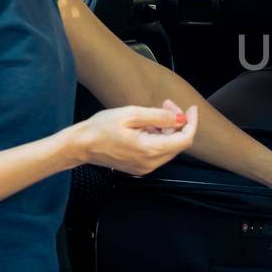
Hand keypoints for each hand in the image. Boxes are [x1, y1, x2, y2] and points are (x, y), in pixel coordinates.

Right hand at [69, 100, 195, 174]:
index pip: (185, 139)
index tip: (191, 108)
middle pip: (177, 143)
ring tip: (152, 114)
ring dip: (166, 128)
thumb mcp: (130, 114)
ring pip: (168, 147)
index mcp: (150, 150)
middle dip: (177, 122)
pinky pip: (157, 151)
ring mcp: (145, 168)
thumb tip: (180, 118)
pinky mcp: (139, 167)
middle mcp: (151, 163)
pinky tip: (145, 126)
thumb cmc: (100, 128)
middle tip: (166, 104)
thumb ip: (158, 116)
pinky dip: (158, 137)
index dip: (191, 123)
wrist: (79, 146)